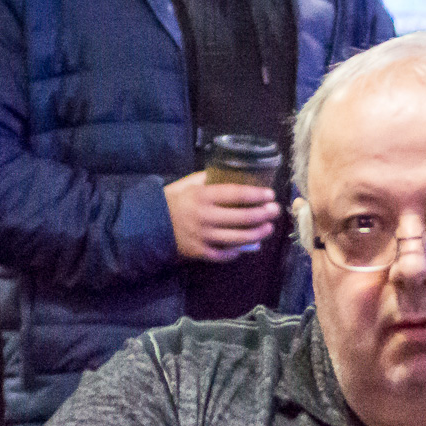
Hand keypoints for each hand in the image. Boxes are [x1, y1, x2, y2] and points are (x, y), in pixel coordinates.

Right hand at [164, 171, 279, 261]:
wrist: (150, 225)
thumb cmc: (172, 202)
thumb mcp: (186, 185)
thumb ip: (206, 178)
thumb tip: (229, 170)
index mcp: (202, 196)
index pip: (235, 194)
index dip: (256, 195)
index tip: (270, 194)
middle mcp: (204, 217)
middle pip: (242, 217)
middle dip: (263, 214)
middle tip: (275, 211)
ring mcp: (203, 236)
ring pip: (237, 238)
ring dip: (257, 234)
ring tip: (268, 228)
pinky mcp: (200, 252)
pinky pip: (224, 254)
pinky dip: (237, 251)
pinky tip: (249, 246)